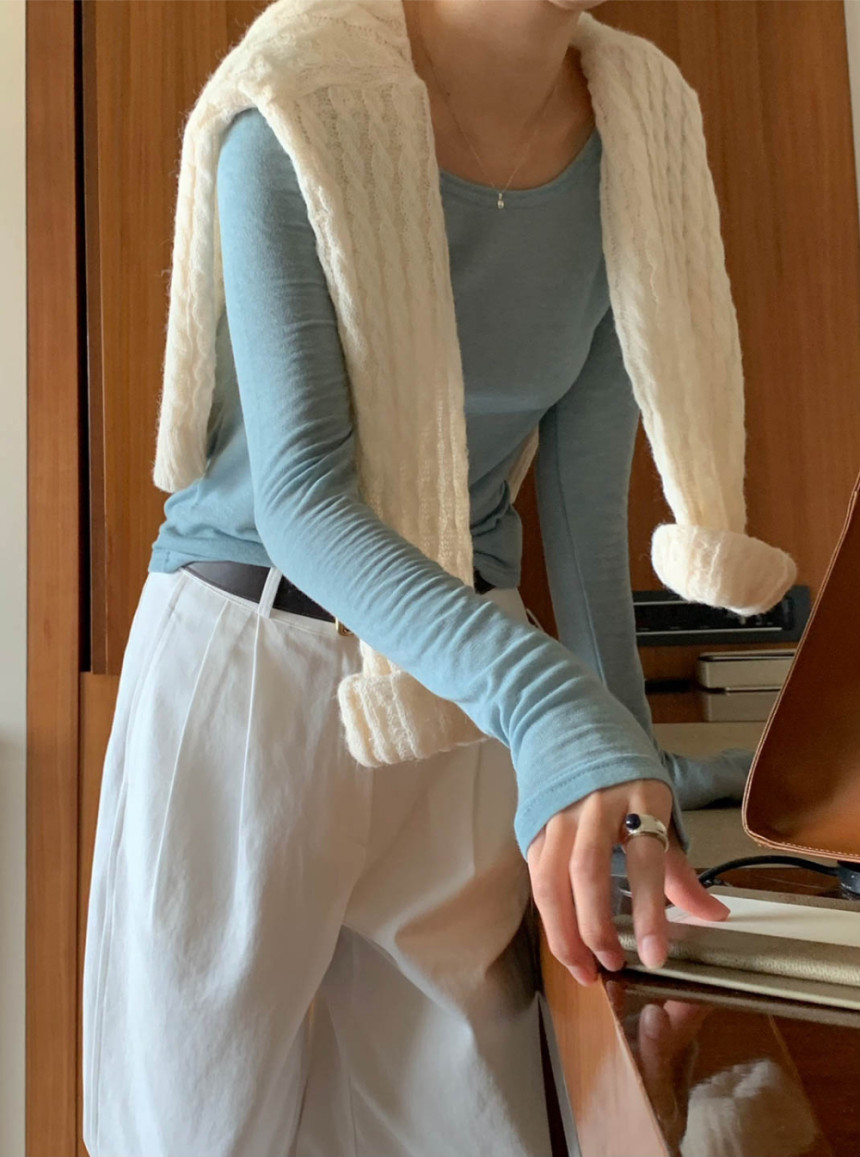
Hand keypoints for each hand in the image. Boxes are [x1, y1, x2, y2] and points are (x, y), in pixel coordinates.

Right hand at [526, 778, 729, 984]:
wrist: (573, 731)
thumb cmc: (624, 780)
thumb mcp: (659, 811)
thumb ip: (679, 869)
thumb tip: (714, 916)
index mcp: (640, 798)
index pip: (646, 859)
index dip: (650, 910)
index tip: (654, 956)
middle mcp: (595, 805)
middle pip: (589, 871)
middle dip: (597, 927)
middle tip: (612, 964)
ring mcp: (559, 815)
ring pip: (552, 879)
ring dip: (564, 931)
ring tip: (583, 967)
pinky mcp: (534, 827)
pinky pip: (536, 877)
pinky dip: (547, 914)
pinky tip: (563, 940)